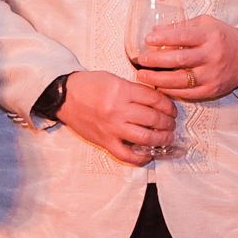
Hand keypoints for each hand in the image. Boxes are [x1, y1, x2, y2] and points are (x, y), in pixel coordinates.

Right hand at [57, 70, 175, 166]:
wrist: (64, 96)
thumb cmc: (89, 85)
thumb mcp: (114, 79)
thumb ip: (135, 90)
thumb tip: (156, 101)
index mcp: (122, 91)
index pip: (154, 99)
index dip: (168, 105)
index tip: (172, 109)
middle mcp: (119, 110)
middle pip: (153, 118)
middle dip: (168, 122)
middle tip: (172, 123)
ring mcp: (112, 128)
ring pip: (145, 137)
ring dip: (161, 138)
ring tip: (167, 137)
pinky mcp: (105, 141)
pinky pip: (126, 155)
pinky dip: (140, 158)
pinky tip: (149, 154)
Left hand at [135, 16, 237, 101]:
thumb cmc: (224, 38)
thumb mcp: (207, 24)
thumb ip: (182, 26)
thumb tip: (155, 31)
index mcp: (211, 36)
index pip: (183, 36)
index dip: (164, 38)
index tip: (148, 39)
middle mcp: (212, 56)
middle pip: (179, 60)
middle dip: (156, 60)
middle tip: (142, 59)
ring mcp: (211, 75)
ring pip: (180, 80)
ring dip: (158, 78)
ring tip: (143, 75)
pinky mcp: (211, 90)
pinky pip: (186, 93)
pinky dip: (170, 90)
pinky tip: (158, 85)